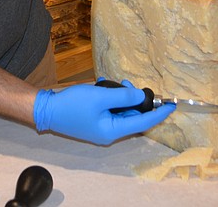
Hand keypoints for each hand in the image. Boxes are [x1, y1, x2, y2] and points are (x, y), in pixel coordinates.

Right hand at [33, 80, 174, 144]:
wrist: (46, 109)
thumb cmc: (72, 105)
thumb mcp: (100, 97)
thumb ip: (124, 97)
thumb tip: (141, 96)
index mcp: (112, 131)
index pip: (143, 123)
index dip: (158, 113)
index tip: (172, 104)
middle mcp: (109, 132)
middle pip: (132, 116)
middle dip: (133, 99)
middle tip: (127, 84)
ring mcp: (101, 127)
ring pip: (121, 111)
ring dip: (120, 97)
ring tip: (111, 85)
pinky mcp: (94, 121)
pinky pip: (110, 110)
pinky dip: (110, 99)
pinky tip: (102, 88)